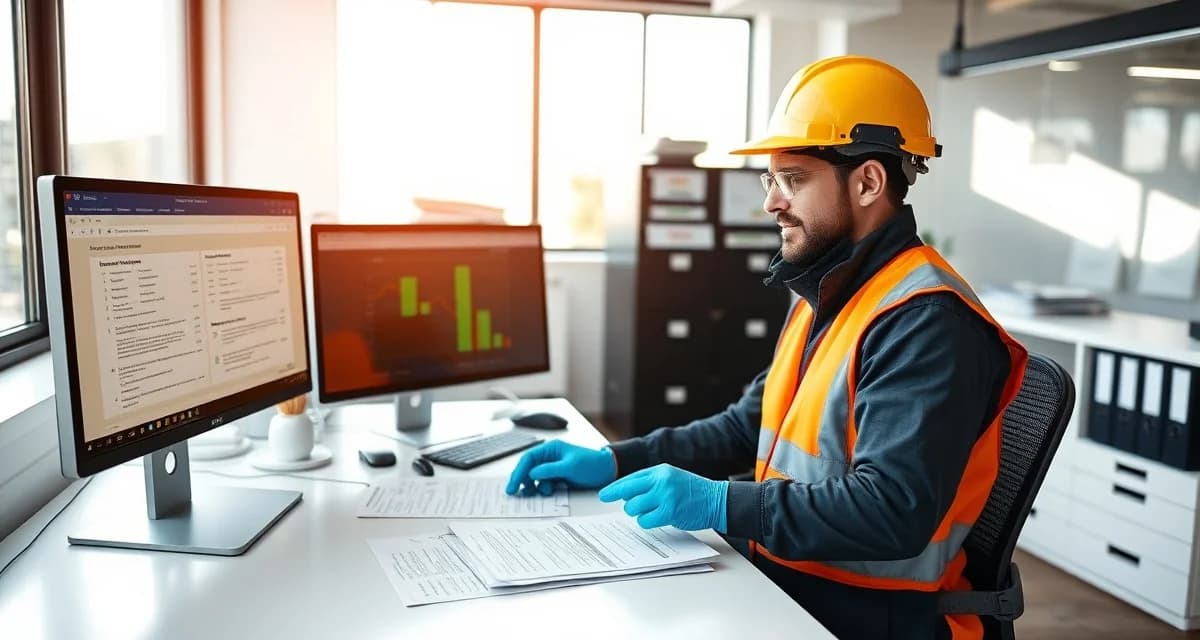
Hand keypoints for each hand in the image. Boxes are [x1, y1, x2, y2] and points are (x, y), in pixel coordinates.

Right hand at [505, 440, 615, 495]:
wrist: (607, 471)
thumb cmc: (592, 463)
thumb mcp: (570, 466)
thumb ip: (549, 470)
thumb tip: (531, 475)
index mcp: (551, 449)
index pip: (528, 459)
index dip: (519, 472)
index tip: (513, 485)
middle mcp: (550, 458)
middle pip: (529, 469)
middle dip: (522, 481)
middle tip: (515, 493)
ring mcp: (554, 468)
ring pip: (536, 479)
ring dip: (534, 487)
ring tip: (539, 494)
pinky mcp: (559, 478)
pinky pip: (545, 484)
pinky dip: (544, 490)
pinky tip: (549, 493)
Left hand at [598, 464, 727, 531]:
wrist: (716, 499)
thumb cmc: (693, 491)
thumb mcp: (671, 478)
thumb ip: (651, 482)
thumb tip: (627, 494)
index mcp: (659, 471)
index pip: (630, 479)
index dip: (614, 488)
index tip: (604, 495)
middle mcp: (660, 480)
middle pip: (627, 493)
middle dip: (627, 504)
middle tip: (632, 508)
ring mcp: (664, 495)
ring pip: (634, 508)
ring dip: (639, 513)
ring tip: (654, 512)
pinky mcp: (669, 511)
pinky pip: (645, 521)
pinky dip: (647, 522)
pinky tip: (658, 519)